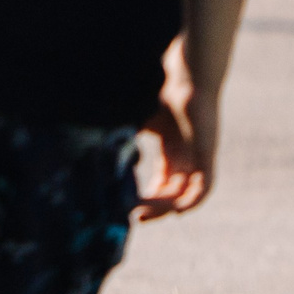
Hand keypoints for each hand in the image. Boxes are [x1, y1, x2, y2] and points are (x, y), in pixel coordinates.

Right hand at [136, 38, 216, 219]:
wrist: (187, 77)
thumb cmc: (160, 93)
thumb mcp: (134, 121)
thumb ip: (119, 137)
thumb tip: (86, 149)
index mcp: (172, 150)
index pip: (161, 182)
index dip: (147, 198)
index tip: (128, 208)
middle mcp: (187, 158)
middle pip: (173, 193)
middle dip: (153, 208)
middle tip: (134, 216)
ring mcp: (198, 158)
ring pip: (186, 194)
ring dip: (166, 207)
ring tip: (145, 212)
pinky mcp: (207, 156)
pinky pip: (204, 188)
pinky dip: (192, 202)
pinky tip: (177, 210)